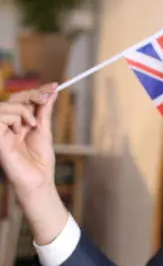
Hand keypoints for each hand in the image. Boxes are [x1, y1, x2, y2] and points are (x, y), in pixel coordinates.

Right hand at [0, 83, 57, 199]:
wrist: (38, 180)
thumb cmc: (40, 160)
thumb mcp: (44, 130)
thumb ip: (44, 111)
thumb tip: (51, 92)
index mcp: (19, 123)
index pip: (23, 100)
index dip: (37, 91)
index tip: (54, 85)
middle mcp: (8, 125)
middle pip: (14, 98)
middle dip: (32, 94)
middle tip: (47, 98)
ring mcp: (1, 131)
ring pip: (5, 105)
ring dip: (22, 110)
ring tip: (32, 125)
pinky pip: (0, 116)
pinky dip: (14, 118)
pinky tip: (21, 130)